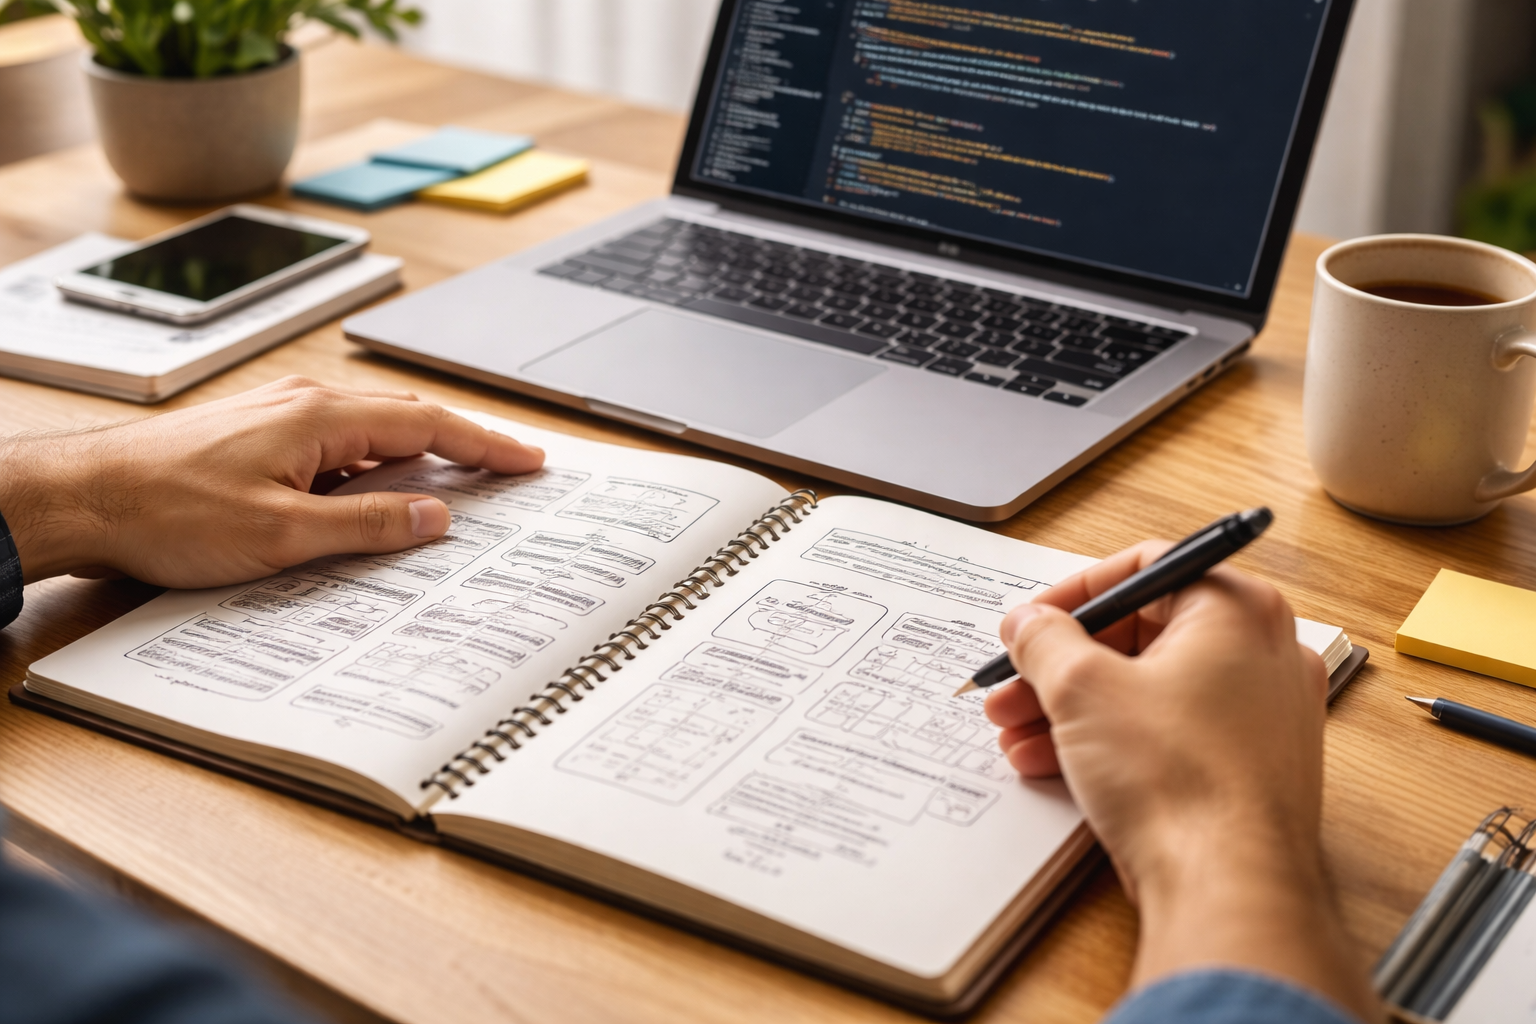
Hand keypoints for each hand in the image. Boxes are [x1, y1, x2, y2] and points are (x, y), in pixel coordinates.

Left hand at [0, 377, 544, 587]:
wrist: (83, 498)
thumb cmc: (166, 511)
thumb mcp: (281, 534)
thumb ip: (367, 526)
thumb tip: (434, 519)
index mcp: (321, 418)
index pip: (428, 425)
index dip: (485, 444)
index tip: (528, 459)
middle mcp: (304, 405)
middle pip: (407, 419)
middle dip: (463, 444)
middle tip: (509, 470)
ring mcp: (278, 416)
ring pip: (371, 431)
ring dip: (417, 456)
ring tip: (455, 487)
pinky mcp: (258, 436)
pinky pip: (337, 444)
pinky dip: (373, 465)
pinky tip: (373, 495)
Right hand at [985, 543, 1378, 1020]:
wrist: (1227, 885)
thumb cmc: (1180, 781)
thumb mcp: (1081, 688)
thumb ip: (1044, 639)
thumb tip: (1030, 622)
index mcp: (1237, 610)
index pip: (1144, 568)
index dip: (1073, 593)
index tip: (1033, 622)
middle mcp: (1263, 653)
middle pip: (1141, 633)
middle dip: (1062, 664)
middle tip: (1014, 685)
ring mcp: (1262, 713)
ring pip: (1149, 688)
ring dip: (1074, 707)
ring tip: (1019, 734)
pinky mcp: (1249, 766)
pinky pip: (1168, 732)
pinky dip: (1112, 739)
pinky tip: (1053, 764)